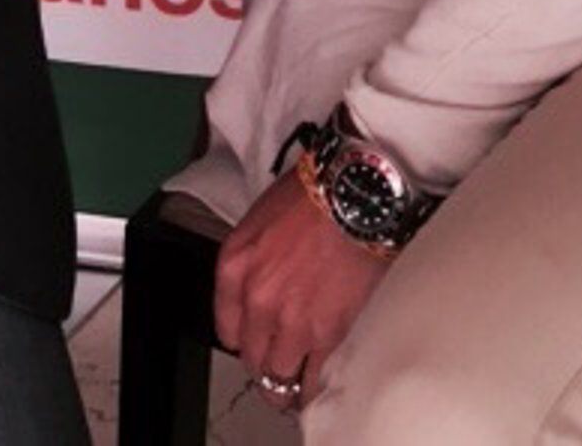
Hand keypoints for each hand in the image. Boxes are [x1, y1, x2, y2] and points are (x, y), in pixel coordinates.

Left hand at [216, 168, 390, 405]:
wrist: (354, 195)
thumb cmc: (314, 195)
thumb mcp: (261, 220)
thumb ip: (253, 263)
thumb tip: (262, 290)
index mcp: (234, 268)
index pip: (227, 331)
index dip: (246, 339)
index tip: (259, 341)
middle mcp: (256, 300)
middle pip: (252, 358)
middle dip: (267, 361)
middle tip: (282, 360)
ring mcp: (290, 321)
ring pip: (279, 376)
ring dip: (290, 379)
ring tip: (301, 377)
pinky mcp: (326, 334)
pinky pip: (313, 380)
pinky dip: (315, 386)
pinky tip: (319, 383)